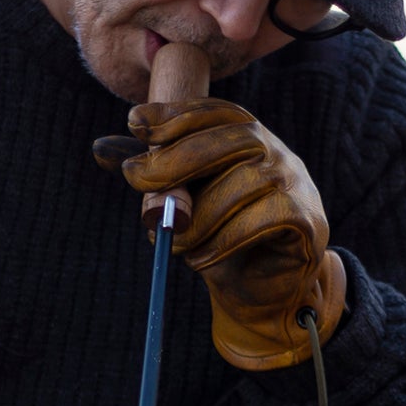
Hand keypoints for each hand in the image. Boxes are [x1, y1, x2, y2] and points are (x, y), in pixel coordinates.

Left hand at [97, 100, 345, 371]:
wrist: (265, 293)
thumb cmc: (223, 240)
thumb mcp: (186, 203)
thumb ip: (155, 174)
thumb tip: (101, 148)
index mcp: (249, 138)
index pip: (216, 113)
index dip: (176, 113)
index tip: (135, 122)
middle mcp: (277, 153)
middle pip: (231, 140)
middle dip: (176, 157)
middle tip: (134, 179)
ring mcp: (295, 185)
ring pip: (243, 184)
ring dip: (197, 216)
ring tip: (171, 242)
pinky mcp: (304, 221)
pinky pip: (261, 220)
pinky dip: (222, 240)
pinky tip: (200, 258)